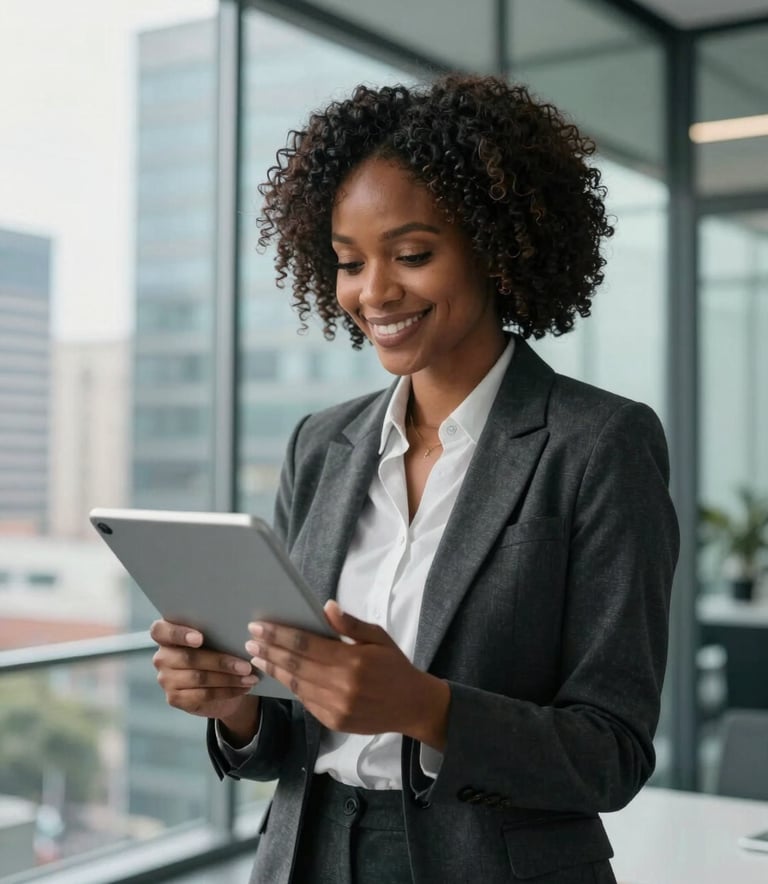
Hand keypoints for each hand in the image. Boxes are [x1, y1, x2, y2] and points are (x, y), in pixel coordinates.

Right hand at [150, 619, 260, 742]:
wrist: (219, 682)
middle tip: (245, 665)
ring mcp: (166, 679)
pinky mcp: (175, 698)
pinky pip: (203, 695)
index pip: (160, 631)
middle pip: (188, 658)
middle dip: (220, 662)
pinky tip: (243, 687)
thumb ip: (218, 630)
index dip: (178, 634)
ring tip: (249, 676)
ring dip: (228, 678)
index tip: (200, 638)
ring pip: (198, 678)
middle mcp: (162, 657)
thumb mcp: (216, 637)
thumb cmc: (217, 650)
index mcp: (166, 635)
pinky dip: (227, 691)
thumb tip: (242, 630)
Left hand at [246, 601, 448, 749]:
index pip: (306, 644)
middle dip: (270, 651)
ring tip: (257, 658)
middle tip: (249, 640)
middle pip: (295, 664)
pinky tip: (279, 675)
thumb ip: (350, 625)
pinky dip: (290, 687)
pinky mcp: (333, 721)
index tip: (259, 626)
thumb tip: (326, 607)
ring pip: (296, 685)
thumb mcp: (379, 637)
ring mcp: (336, 707)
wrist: (412, 706)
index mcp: (352, 661)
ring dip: (274, 670)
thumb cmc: (395, 666)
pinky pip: (306, 701)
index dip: (279, 635)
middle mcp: (341, 686)